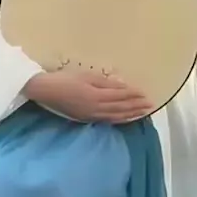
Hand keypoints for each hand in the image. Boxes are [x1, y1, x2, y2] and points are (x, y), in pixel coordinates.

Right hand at [24, 69, 153, 122]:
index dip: (135, 95)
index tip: (147, 94)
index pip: (121, 96)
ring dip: (131, 114)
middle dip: (137, 106)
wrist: (45, 91)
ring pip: (116, 116)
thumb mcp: (86, 76)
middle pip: (121, 108)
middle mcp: (97, 108)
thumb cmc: (64, 79)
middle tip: (151, 105)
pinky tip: (125, 118)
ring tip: (143, 113)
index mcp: (97, 96)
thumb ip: (105, 82)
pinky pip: (108, 120)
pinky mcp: (87, 118)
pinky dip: (119, 119)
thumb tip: (123, 85)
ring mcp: (92, 115)